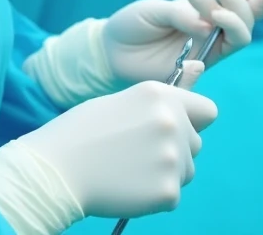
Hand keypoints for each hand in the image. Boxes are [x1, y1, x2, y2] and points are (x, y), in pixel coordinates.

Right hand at [19, 81, 218, 218]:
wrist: (55, 170)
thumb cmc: (82, 132)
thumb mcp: (120, 102)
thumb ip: (159, 101)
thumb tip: (199, 67)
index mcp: (160, 95)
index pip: (207, 111)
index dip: (191, 121)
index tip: (172, 129)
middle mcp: (172, 122)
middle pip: (196, 144)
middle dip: (175, 150)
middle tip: (135, 153)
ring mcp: (173, 158)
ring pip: (187, 171)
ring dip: (165, 173)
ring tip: (127, 169)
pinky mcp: (168, 191)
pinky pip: (172, 195)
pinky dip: (153, 196)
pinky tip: (126, 186)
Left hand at [103, 0, 262, 83]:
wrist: (112, 50)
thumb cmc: (134, 24)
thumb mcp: (155, 9)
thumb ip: (181, 13)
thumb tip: (206, 24)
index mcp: (208, 2)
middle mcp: (215, 23)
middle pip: (250, 10)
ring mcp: (210, 45)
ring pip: (241, 32)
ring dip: (231, 16)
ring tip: (212, 11)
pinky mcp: (200, 65)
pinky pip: (219, 55)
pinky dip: (213, 43)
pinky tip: (196, 37)